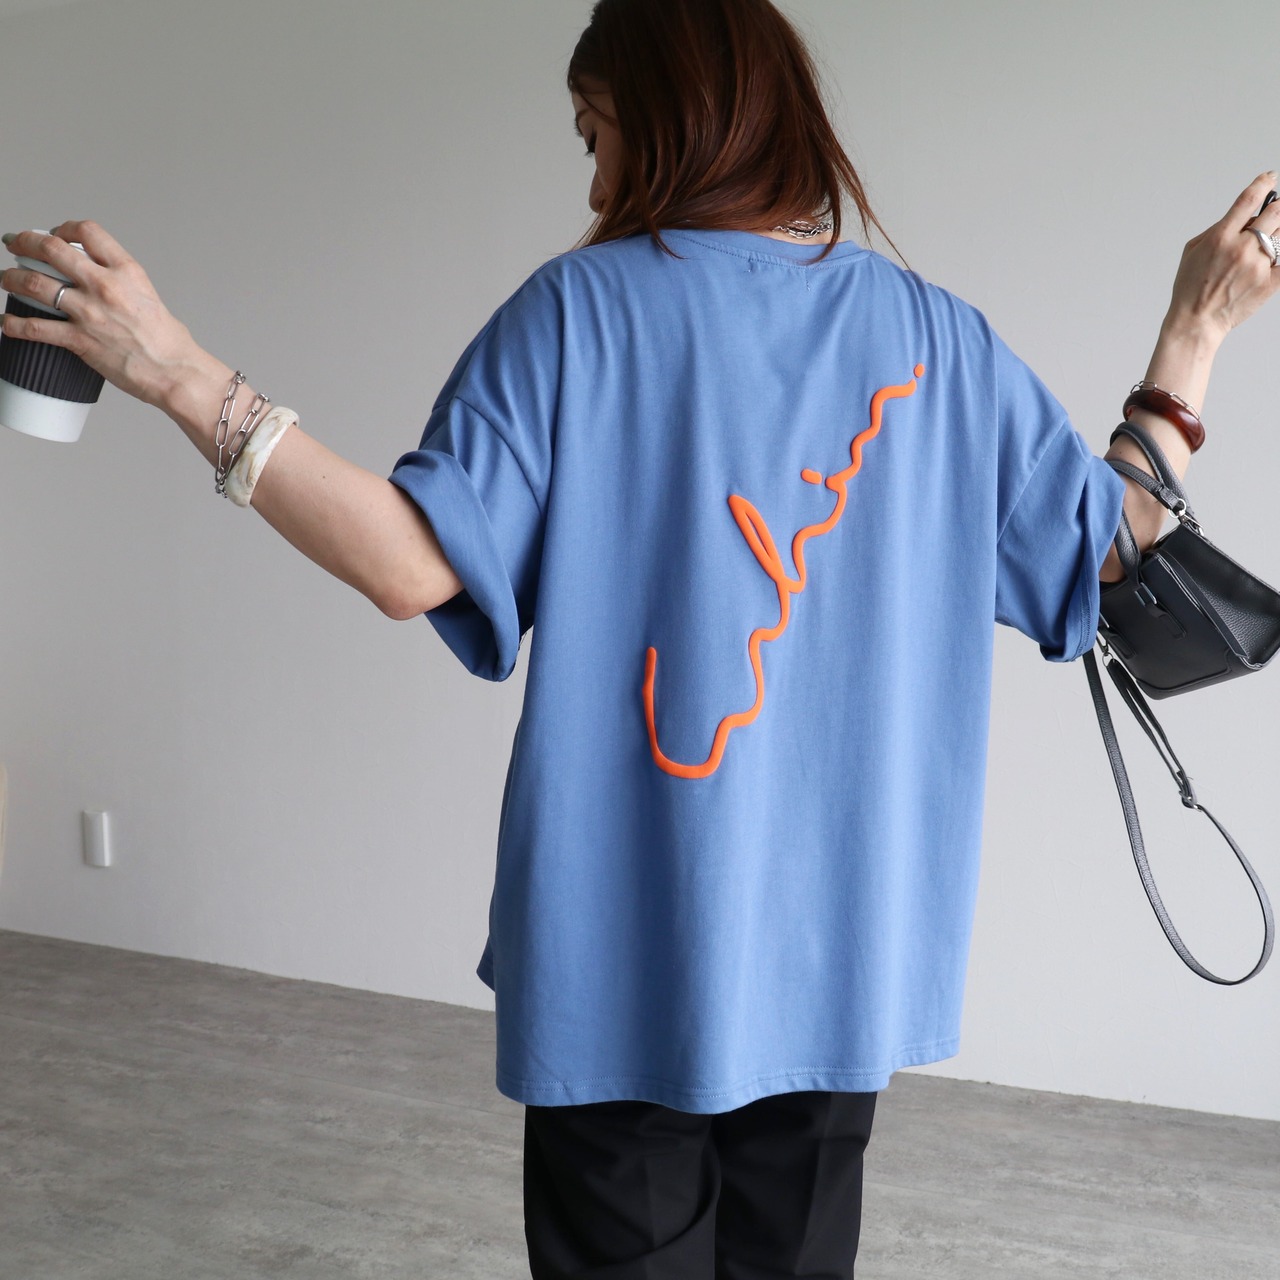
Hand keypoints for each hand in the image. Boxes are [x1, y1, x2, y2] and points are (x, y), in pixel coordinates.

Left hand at [0, 221, 201, 410]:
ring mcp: (89, 312)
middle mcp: (105, 286)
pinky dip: (14, 324)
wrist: (175, 373)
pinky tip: (7, 322)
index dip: (63, 228)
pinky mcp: (79, 340)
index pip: (88, 232)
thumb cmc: (170, 344)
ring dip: (12, 278)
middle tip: (15, 244)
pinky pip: (35, 327)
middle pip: (51, 249)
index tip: (55, 233)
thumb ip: (124, 287)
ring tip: (7, 279)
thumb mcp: (149, 299)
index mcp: (127, 272)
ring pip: (35, 283)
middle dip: (25, 242)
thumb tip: (104, 286)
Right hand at [1164, 172, 1279, 345]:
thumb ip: (1217, 229)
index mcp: (1220, 237)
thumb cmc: (1191, 288)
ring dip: (1277, 231)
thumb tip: (1241, 216)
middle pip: (1275, 212)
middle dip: (1278, 206)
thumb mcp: (1192, 251)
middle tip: (1277, 208)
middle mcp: (1241, 248)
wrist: (1196, 322)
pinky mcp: (1269, 281)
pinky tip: (1277, 251)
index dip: (1264, 183)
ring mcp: (1258, 265)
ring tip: (1268, 237)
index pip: (1249, 199)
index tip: (1270, 177)